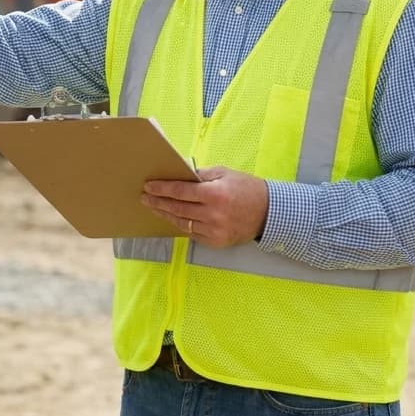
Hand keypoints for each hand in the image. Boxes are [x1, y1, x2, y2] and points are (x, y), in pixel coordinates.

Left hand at [141, 167, 268, 246]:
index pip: (180, 191)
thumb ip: (200, 174)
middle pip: (177, 208)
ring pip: (182, 223)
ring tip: (154, 207)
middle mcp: (213, 214)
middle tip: (145, 197)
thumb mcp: (224, 173)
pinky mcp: (216, 242)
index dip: (162, 189)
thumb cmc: (246, 188)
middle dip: (158, 202)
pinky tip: (172, 217)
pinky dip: (181, 224)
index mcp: (214, 194)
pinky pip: (192, 233)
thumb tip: (179, 174)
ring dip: (165, 214)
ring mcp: (214, 231)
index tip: (148, 186)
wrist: (269, 213)